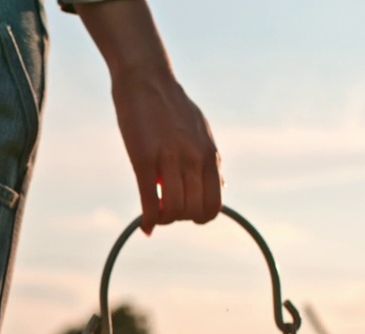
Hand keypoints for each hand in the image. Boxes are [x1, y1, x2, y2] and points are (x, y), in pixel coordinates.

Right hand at [111, 70, 220, 230]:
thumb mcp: (199, 132)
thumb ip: (208, 160)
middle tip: (164, 208)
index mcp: (209, 155)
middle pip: (195, 212)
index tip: (183, 208)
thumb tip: (221, 186)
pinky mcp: (145, 159)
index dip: (198, 216)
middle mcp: (195, 159)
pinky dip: (147, 220)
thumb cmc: (169, 106)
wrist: (146, 78)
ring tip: (152, 212)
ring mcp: (171, 159)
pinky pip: (150, 202)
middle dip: (179, 218)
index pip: (214, 205)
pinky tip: (144, 225)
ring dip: (163, 220)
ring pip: (174, 211)